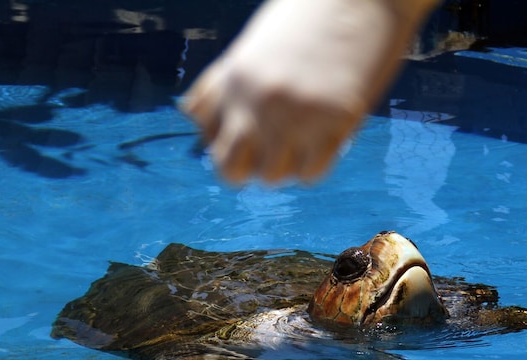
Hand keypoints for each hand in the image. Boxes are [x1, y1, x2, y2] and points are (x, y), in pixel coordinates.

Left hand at [181, 0, 437, 183]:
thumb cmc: (310, 13)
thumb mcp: (254, 43)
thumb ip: (222, 80)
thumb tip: (191, 114)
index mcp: (235, 78)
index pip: (209, 139)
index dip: (226, 144)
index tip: (248, 135)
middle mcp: (259, 102)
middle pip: (231, 170)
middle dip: (247, 169)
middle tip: (270, 152)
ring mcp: (297, 116)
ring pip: (272, 177)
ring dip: (284, 166)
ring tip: (301, 141)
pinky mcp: (335, 124)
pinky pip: (310, 174)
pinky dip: (313, 166)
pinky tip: (323, 141)